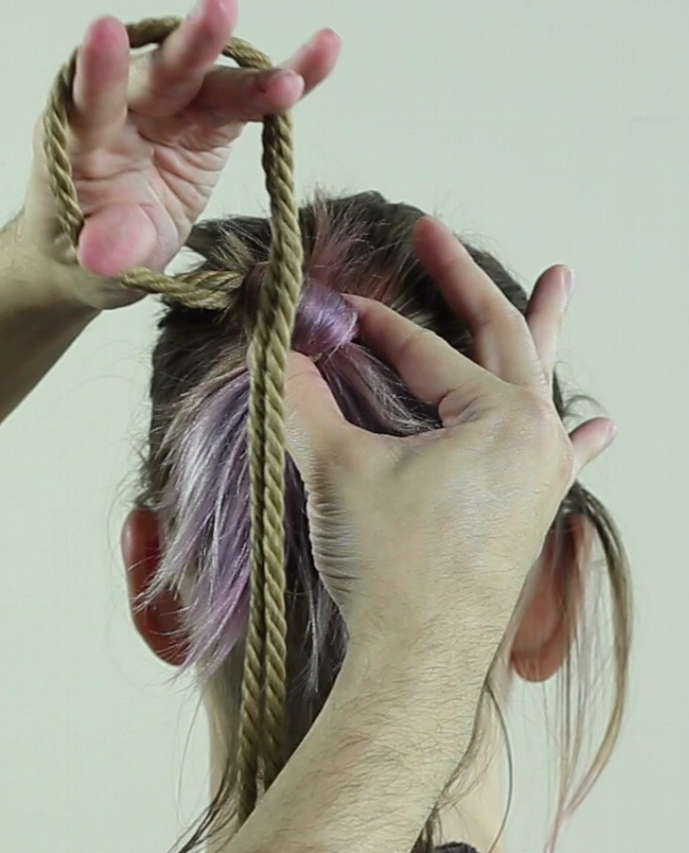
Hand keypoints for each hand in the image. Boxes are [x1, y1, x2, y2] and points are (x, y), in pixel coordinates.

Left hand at [20, 0, 340, 309]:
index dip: (102, 68)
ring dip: (254, 76)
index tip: (107, 32)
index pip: (90, 98)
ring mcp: (173, 114)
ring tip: (291, 79)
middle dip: (192, 45)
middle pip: (161, 73)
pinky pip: (250, 103)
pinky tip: (319, 60)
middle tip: (220, 10)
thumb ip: (104, 248)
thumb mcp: (90, 259)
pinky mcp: (210, 126)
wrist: (112, 249)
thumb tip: (107, 257)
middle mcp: (128, 111)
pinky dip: (284, 85)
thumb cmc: (86, 245)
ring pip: (214, 83)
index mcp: (80, 136)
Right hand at [283, 217, 616, 659]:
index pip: (422, 350)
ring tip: (561, 282)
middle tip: (435, 232)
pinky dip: (577, 434)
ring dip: (542, 332)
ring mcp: (543, 475)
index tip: (327, 307)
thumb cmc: (389, 568)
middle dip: (463, 279)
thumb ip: (300, 397)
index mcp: (500, 418)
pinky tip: (602, 426)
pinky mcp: (535, 509)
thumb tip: (270, 347)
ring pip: (540, 382)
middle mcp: (536, 438)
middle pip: (500, 336)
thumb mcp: (338, 469)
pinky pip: (565, 456)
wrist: (419, 662)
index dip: (366, 325)